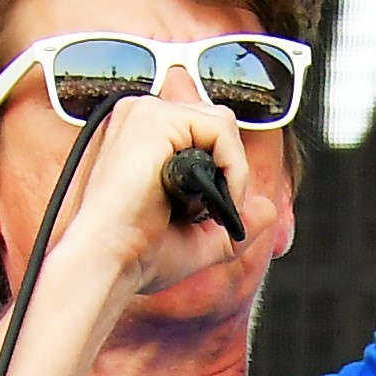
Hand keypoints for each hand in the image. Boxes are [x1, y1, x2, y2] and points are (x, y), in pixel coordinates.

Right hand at [54, 90, 258, 310]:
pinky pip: (221, 130)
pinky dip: (232, 168)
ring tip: (210, 212)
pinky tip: (214, 200)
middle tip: (211, 216)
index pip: (202, 131)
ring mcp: (145, 112)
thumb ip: (234, 220)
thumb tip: (268, 208)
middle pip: (216, 123)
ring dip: (233, 172)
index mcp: (140, 133)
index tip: (205, 211)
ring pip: (222, 125)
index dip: (220, 169)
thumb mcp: (197, 237)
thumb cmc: (135, 253)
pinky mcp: (155, 119)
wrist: (107, 263)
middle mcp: (139, 116)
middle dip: (229, 171)